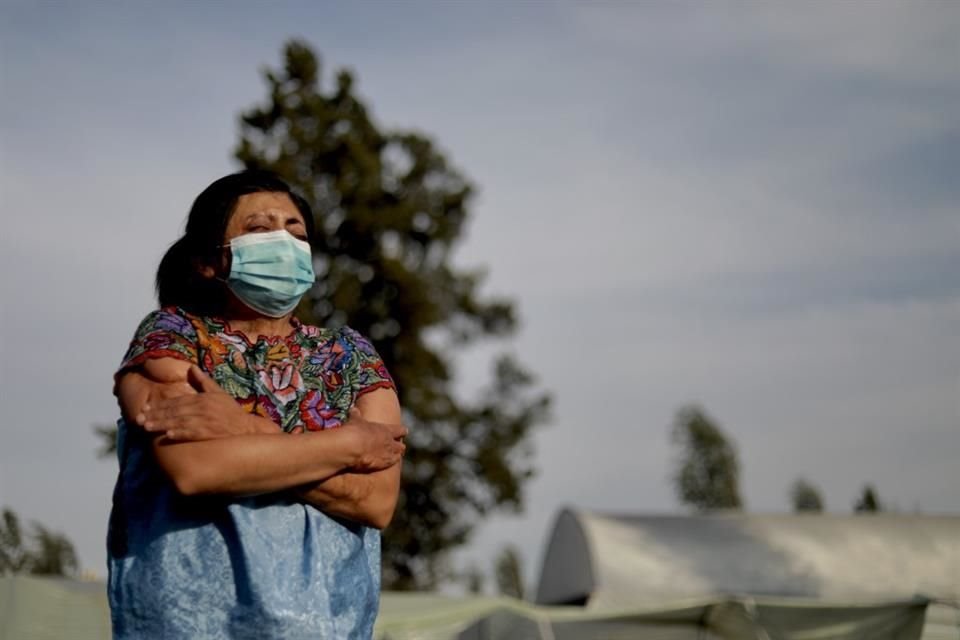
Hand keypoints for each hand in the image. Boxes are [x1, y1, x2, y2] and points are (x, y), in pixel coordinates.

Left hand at [141, 365, 270, 440]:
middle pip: (174, 411)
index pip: (177, 401)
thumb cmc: (231, 412)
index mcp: (203, 398)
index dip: (160, 404)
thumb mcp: (218, 393)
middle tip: (138, 418)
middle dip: (155, 415)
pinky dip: (180, 434)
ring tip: (146, 427)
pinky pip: (192, 433)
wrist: (247, 428)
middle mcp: (203, 408)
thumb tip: (192, 367)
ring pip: (179, 422)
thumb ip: (203, 381)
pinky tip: (168, 436)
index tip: (145, 407)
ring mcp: (206, 421)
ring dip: (162, 424)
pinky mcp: (210, 433)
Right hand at [344, 408, 407, 472]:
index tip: (404, 431)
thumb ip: (357, 416)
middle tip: (397, 446)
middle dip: (399, 446)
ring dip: (395, 456)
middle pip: (401, 446)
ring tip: (393, 456)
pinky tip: (386, 464)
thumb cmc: (355, 431)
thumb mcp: (356, 421)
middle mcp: (390, 443)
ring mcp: (387, 455)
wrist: (352, 447)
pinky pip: (390, 465)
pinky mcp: (381, 465)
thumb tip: (354, 409)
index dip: (402, 431)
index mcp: (387, 430)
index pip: (400, 430)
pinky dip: (388, 464)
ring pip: (398, 456)